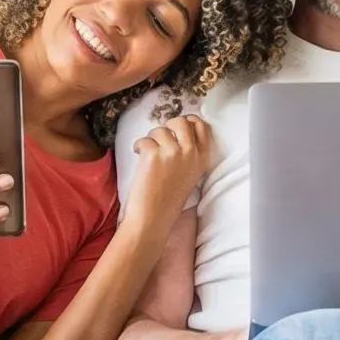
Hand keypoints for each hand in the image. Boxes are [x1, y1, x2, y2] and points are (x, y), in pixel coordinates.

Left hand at [124, 115, 210, 231]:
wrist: (153, 217)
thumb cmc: (168, 199)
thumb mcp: (190, 175)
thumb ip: (189, 154)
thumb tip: (177, 132)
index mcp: (202, 158)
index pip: (202, 126)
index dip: (189, 121)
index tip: (177, 127)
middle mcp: (191, 153)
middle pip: (181, 121)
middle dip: (168, 126)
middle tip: (160, 138)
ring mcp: (173, 152)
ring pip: (159, 130)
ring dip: (150, 140)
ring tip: (148, 156)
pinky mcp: (153, 155)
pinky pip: (143, 140)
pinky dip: (138, 147)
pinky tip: (138, 157)